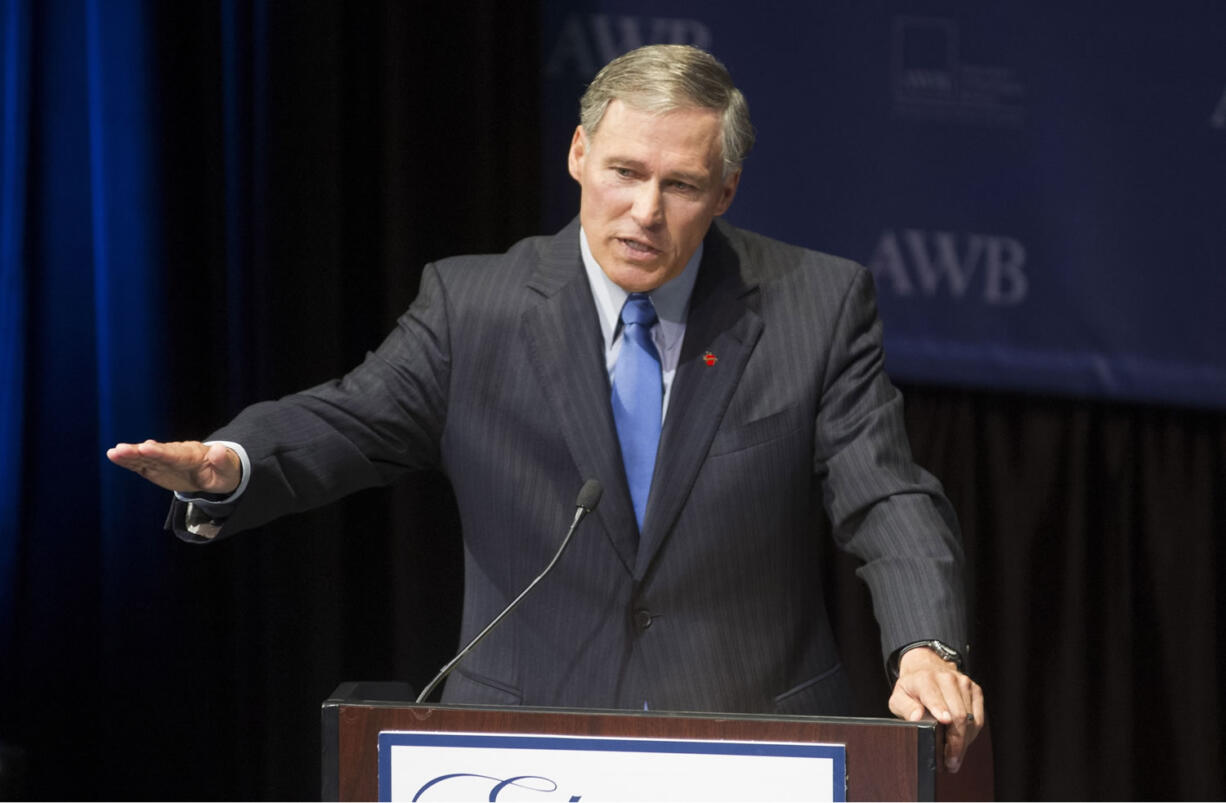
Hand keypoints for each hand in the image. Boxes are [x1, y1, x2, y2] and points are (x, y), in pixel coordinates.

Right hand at [106, 440, 240, 494]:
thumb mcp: (228, 470)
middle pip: (156, 453)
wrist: (216, 470)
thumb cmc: (222, 471)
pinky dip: (129, 461)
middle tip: (121, 449)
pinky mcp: (157, 467)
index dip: (161, 452)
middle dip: (139, 451)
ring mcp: (164, 460)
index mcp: (193, 455)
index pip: (175, 454)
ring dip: (129, 455)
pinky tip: (114, 456)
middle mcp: (175, 454)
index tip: (146, 448)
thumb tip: (220, 449)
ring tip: (113, 452)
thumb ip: (223, 461)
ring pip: (145, 457)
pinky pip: (142, 464)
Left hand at [889, 646, 984, 772]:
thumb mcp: (898, 697)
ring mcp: (964, 683)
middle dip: (955, 741)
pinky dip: (971, 733)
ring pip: (970, 719)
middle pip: (958, 714)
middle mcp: (947, 679)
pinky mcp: (975, 690)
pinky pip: (978, 718)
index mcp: (925, 679)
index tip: (944, 723)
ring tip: (954, 756)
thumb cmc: (912, 688)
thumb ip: (905, 707)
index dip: (941, 711)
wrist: (926, 669)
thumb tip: (916, 717)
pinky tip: (961, 741)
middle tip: (950, 761)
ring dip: (964, 741)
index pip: (935, 697)